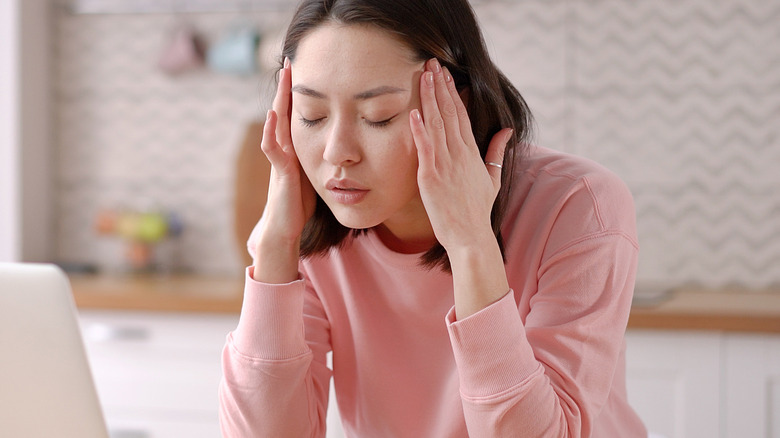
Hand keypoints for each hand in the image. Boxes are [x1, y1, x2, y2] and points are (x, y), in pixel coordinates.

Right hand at [254, 59, 315, 280]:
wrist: (285, 227)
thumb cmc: (301, 203)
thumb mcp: (316, 173)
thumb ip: (323, 157)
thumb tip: (344, 146)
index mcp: (296, 147)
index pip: (297, 114)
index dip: (301, 93)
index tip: (307, 68)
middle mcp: (286, 149)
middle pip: (285, 111)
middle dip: (288, 87)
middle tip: (291, 60)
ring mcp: (280, 159)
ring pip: (277, 123)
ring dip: (279, 99)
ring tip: (284, 77)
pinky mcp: (280, 172)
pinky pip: (272, 148)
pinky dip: (270, 131)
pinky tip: (272, 115)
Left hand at [409, 58, 512, 251]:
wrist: (470, 236)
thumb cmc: (478, 211)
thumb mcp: (493, 178)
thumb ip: (497, 152)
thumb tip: (507, 130)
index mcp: (472, 153)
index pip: (462, 115)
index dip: (452, 92)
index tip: (445, 74)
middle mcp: (459, 154)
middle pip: (449, 113)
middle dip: (440, 86)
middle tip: (432, 63)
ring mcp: (445, 165)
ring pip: (437, 125)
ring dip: (429, 98)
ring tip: (424, 76)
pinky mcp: (431, 177)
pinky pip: (425, 149)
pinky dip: (419, 130)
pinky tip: (414, 112)